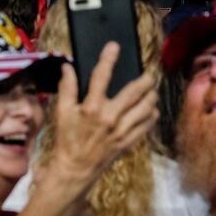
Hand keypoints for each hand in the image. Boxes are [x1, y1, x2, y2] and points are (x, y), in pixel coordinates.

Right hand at [50, 42, 158, 183]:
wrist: (75, 169)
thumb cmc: (68, 139)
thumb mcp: (62, 112)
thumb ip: (67, 88)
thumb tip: (67, 67)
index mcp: (92, 108)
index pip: (102, 76)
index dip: (108, 58)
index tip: (114, 46)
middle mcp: (110, 118)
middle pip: (135, 92)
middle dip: (145, 80)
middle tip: (149, 74)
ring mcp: (122, 131)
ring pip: (146, 109)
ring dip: (151, 97)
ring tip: (151, 91)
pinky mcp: (129, 142)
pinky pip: (147, 126)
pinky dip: (152, 116)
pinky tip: (151, 110)